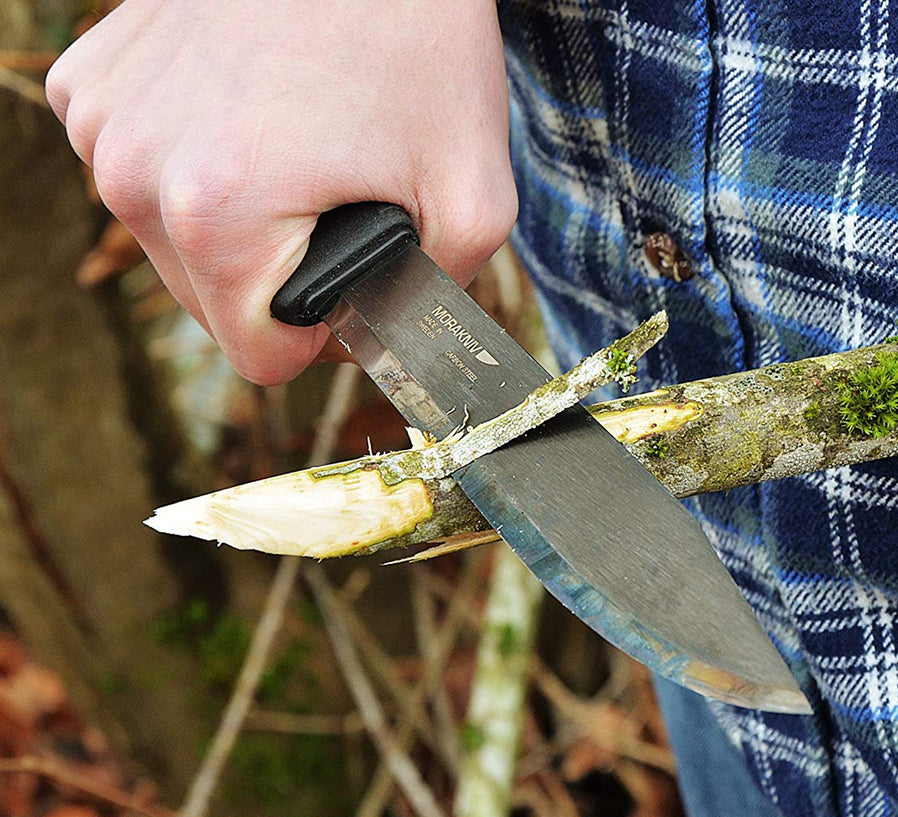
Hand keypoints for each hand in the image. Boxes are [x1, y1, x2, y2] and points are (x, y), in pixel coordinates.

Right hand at [46, 0, 516, 384]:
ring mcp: (101, 120)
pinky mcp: (87, 81)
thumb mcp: (473, 197)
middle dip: (281, 279)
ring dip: (238, 226)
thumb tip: (386, 347)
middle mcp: (133, 169)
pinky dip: (196, 165)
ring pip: (175, 246)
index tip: (359, 281)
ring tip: (300, 150)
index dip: (324, 337)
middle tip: (340, 201)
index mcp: (216, 212)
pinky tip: (250, 113)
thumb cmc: (420, 42)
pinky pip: (146, 175)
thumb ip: (435, 300)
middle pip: (214, 306)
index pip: (261, 356)